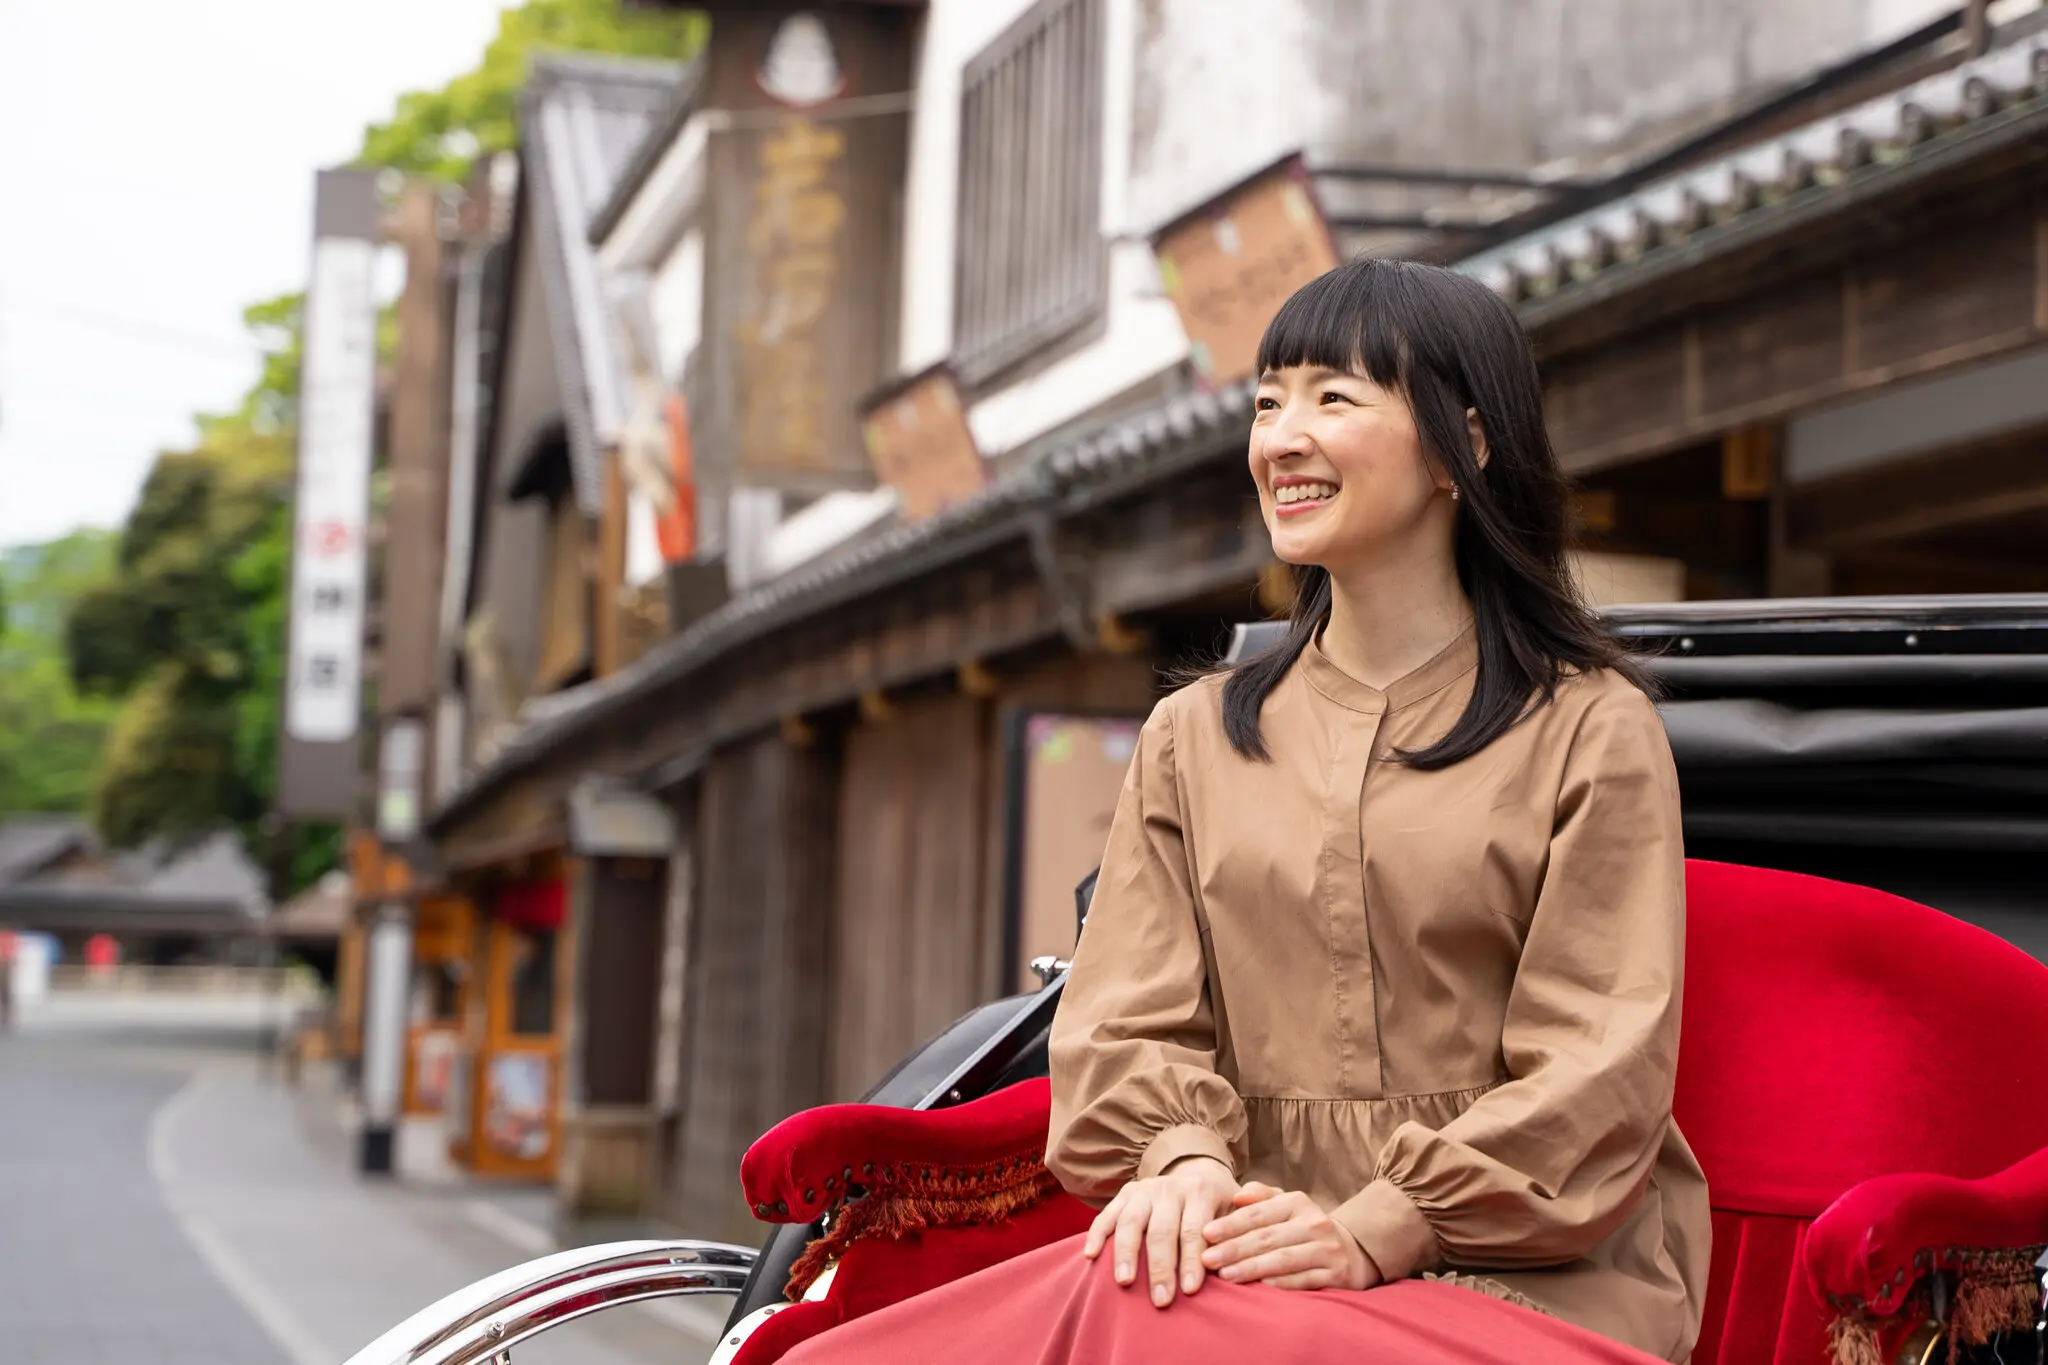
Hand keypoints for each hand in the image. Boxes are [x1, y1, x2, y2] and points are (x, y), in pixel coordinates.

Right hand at [1082, 1155, 1239, 1306]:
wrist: (1195, 1174)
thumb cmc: (1219, 1207)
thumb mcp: (1237, 1208)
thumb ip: (1243, 1222)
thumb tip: (1240, 1241)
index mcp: (1200, 1191)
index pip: (1194, 1231)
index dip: (1192, 1262)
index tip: (1190, 1291)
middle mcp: (1170, 1188)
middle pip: (1162, 1231)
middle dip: (1161, 1268)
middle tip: (1161, 1300)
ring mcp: (1144, 1190)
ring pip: (1131, 1222)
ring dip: (1127, 1254)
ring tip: (1125, 1282)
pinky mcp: (1124, 1194)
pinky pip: (1106, 1215)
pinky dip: (1097, 1234)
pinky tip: (1091, 1256)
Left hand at [1200, 1182, 1381, 1290]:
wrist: (1350, 1250)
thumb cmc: (1303, 1226)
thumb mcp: (1285, 1204)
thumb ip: (1260, 1196)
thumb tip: (1237, 1196)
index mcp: (1297, 1202)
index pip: (1258, 1213)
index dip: (1231, 1224)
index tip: (1206, 1234)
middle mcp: (1314, 1223)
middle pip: (1267, 1237)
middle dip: (1234, 1249)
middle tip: (1207, 1259)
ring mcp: (1327, 1249)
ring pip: (1283, 1259)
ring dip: (1251, 1268)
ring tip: (1225, 1275)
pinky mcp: (1336, 1274)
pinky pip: (1302, 1280)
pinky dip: (1279, 1284)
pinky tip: (1258, 1288)